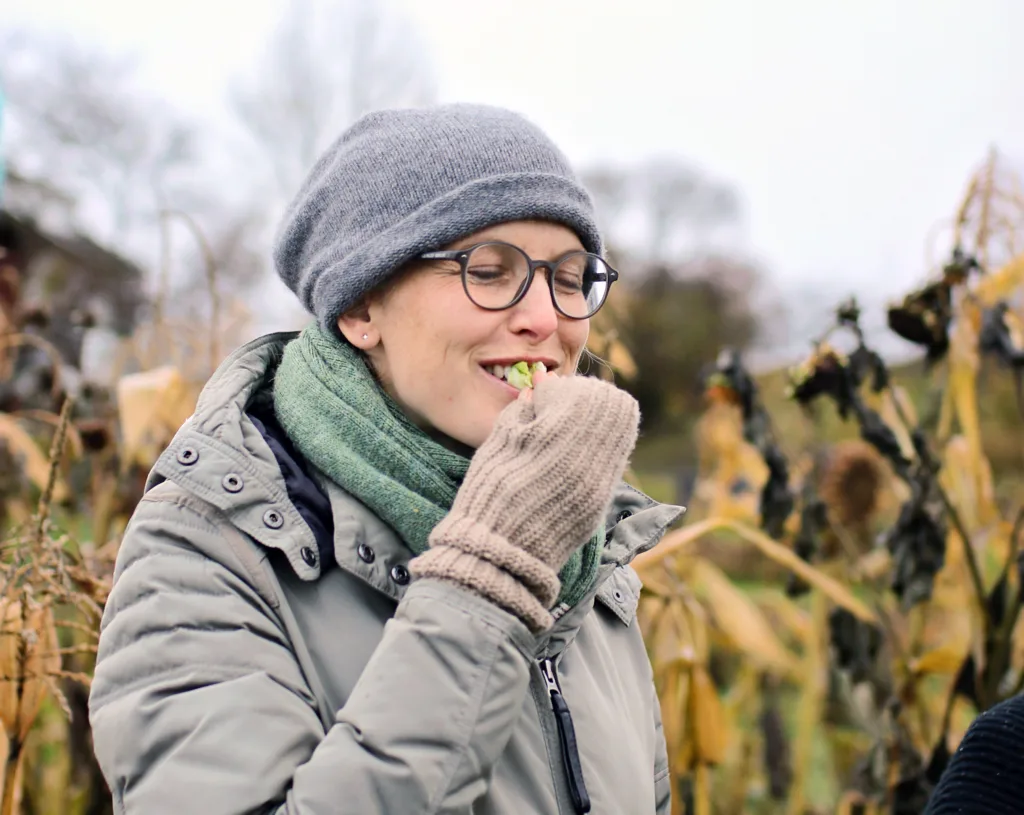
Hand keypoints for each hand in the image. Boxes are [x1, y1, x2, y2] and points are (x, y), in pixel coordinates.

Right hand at [410, 374, 639, 630]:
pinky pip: (613, 459)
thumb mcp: (498, 442)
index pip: (579, 390)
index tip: (544, 399)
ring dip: (598, 422)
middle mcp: (589, 451)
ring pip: (618, 430)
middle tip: (561, 411)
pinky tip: (575, 455)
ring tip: (569, 432)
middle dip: (586, 400)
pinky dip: (599, 449)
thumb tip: (539, 385)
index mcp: (559, 431)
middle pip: (608, 404)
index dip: (561, 390)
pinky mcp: (602, 499)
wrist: (499, 551)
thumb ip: (522, 410)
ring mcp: (600, 477)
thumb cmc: (490, 492)